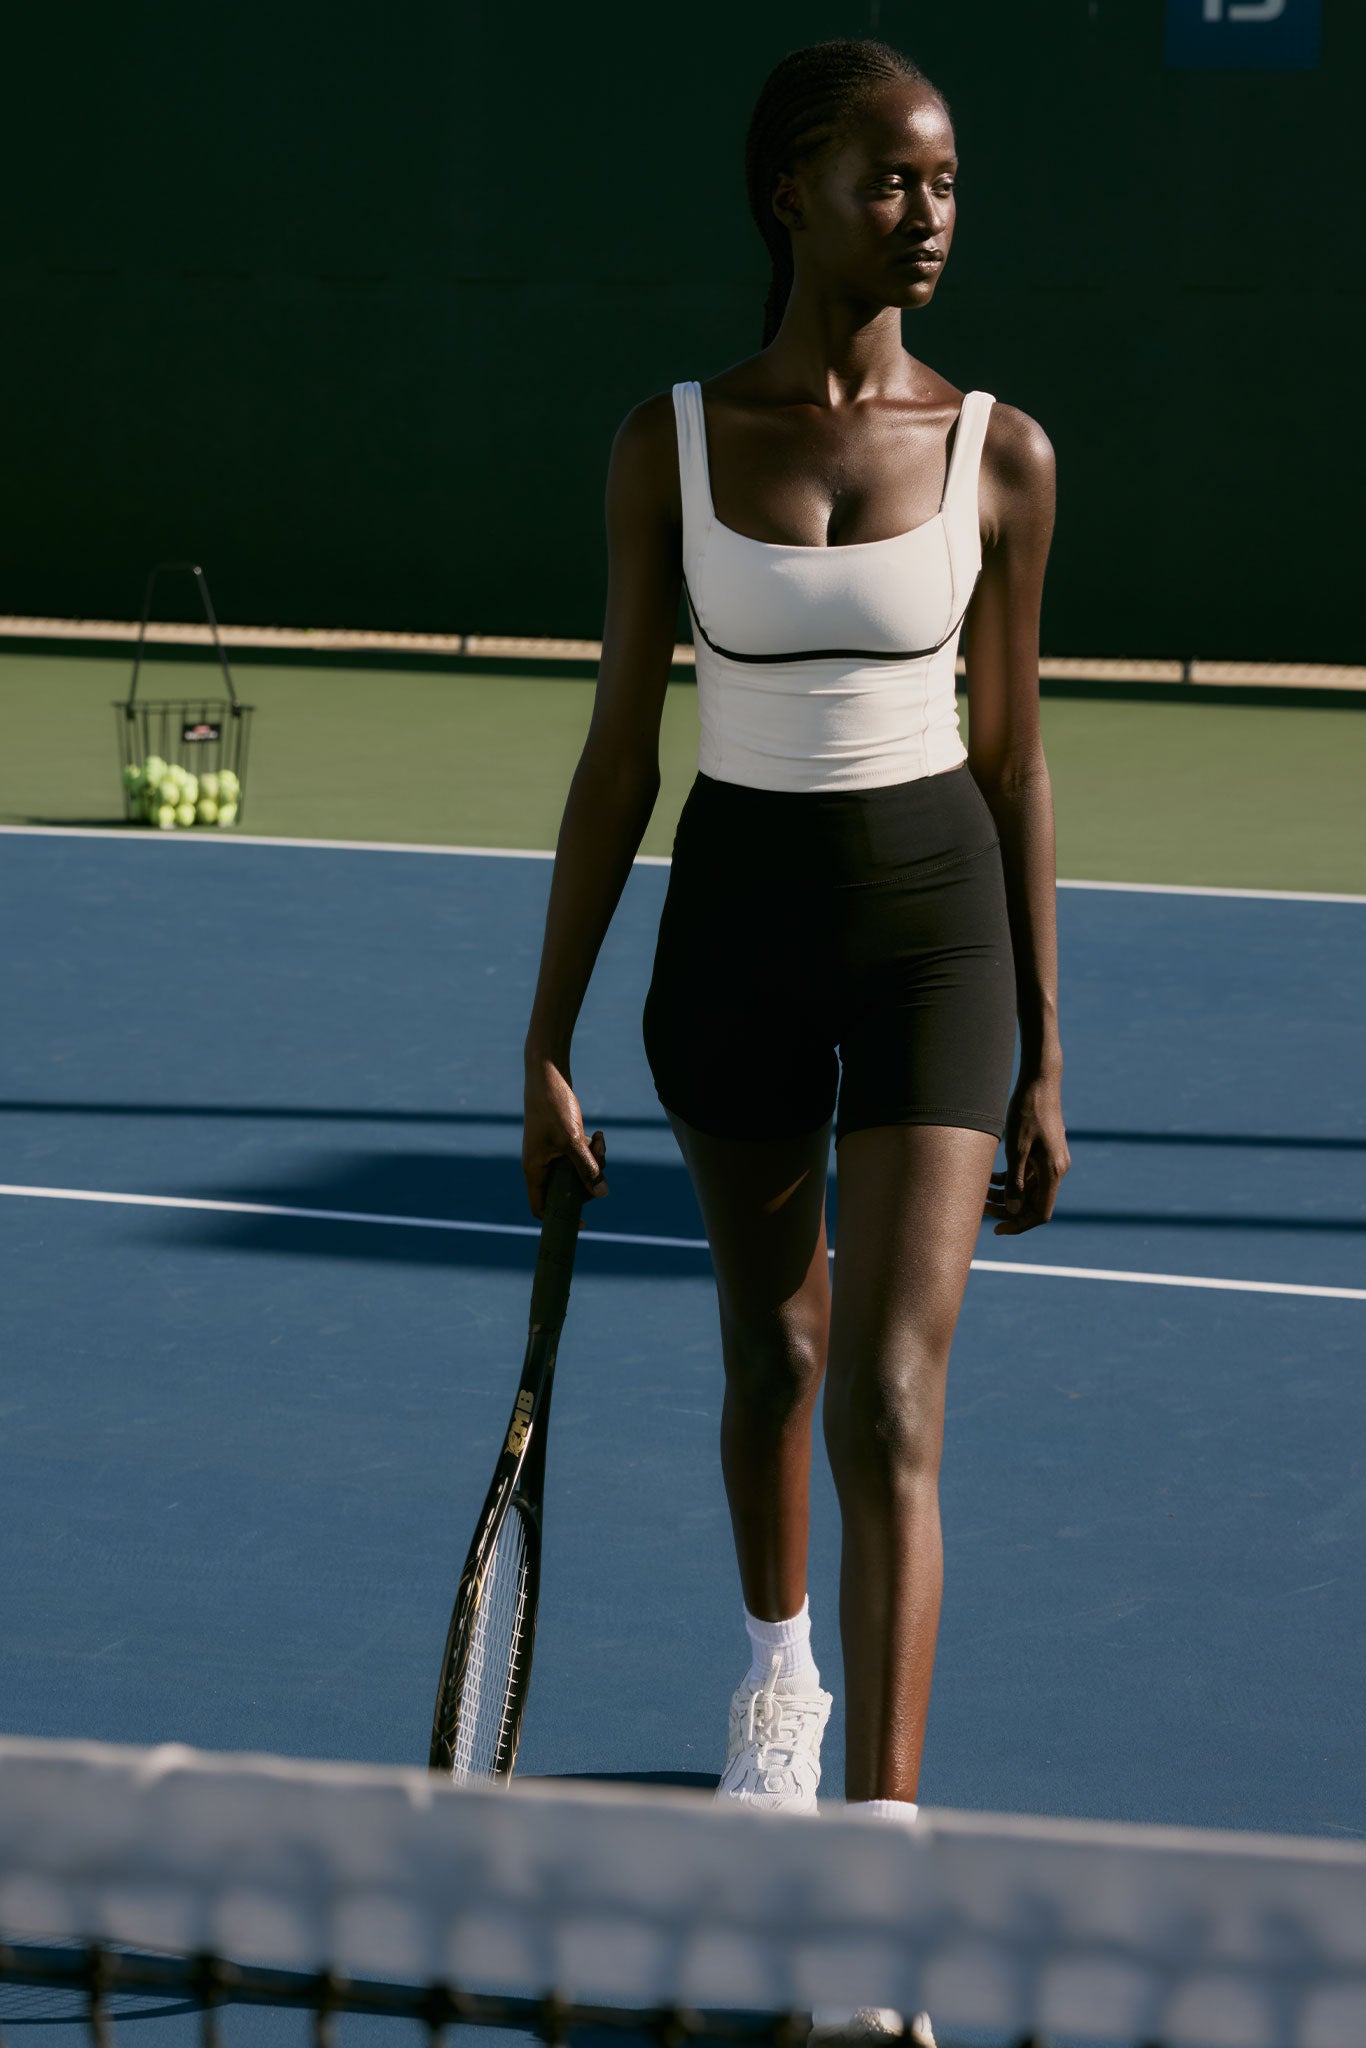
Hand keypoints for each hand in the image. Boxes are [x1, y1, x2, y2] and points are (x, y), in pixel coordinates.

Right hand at [522, 1056, 608, 1223]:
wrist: (547, 1074)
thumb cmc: (553, 1106)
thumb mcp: (573, 1140)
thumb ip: (587, 1168)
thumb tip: (602, 1194)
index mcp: (534, 1170)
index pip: (541, 1207)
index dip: (560, 1219)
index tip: (584, 1223)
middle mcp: (540, 1164)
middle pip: (568, 1189)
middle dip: (589, 1179)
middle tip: (600, 1162)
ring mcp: (550, 1152)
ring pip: (577, 1171)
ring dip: (594, 1160)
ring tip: (600, 1139)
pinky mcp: (560, 1141)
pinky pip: (579, 1155)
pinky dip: (591, 1148)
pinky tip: (599, 1133)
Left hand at [984, 1071, 1069, 1233]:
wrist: (1040, 1082)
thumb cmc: (1027, 1112)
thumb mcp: (1016, 1148)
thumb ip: (1015, 1181)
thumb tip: (1012, 1210)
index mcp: (1053, 1172)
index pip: (1040, 1213)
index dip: (1018, 1224)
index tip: (996, 1229)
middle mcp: (1056, 1170)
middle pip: (1033, 1204)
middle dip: (1007, 1210)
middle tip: (982, 1209)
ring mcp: (1051, 1162)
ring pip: (1028, 1190)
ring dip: (1006, 1195)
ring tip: (982, 1193)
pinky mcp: (1044, 1153)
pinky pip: (1028, 1176)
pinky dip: (1011, 1180)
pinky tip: (991, 1177)